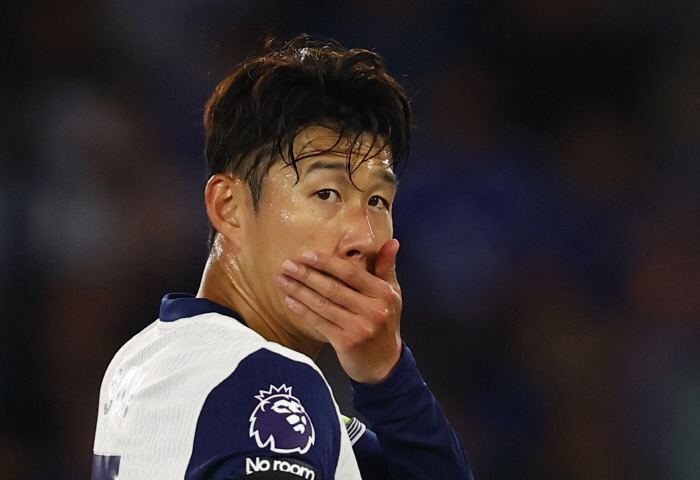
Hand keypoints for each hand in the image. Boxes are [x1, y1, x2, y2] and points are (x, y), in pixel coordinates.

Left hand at [277, 239, 402, 383]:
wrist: (385, 363)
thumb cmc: (385, 323)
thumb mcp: (392, 294)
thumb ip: (386, 268)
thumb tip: (392, 241)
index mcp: (384, 293)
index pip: (351, 273)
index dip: (327, 262)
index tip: (307, 254)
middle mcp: (373, 310)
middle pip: (333, 288)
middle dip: (306, 275)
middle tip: (286, 265)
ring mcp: (360, 328)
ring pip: (323, 305)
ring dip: (299, 291)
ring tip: (282, 281)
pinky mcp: (346, 343)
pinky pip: (320, 322)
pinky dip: (303, 311)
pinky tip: (290, 301)